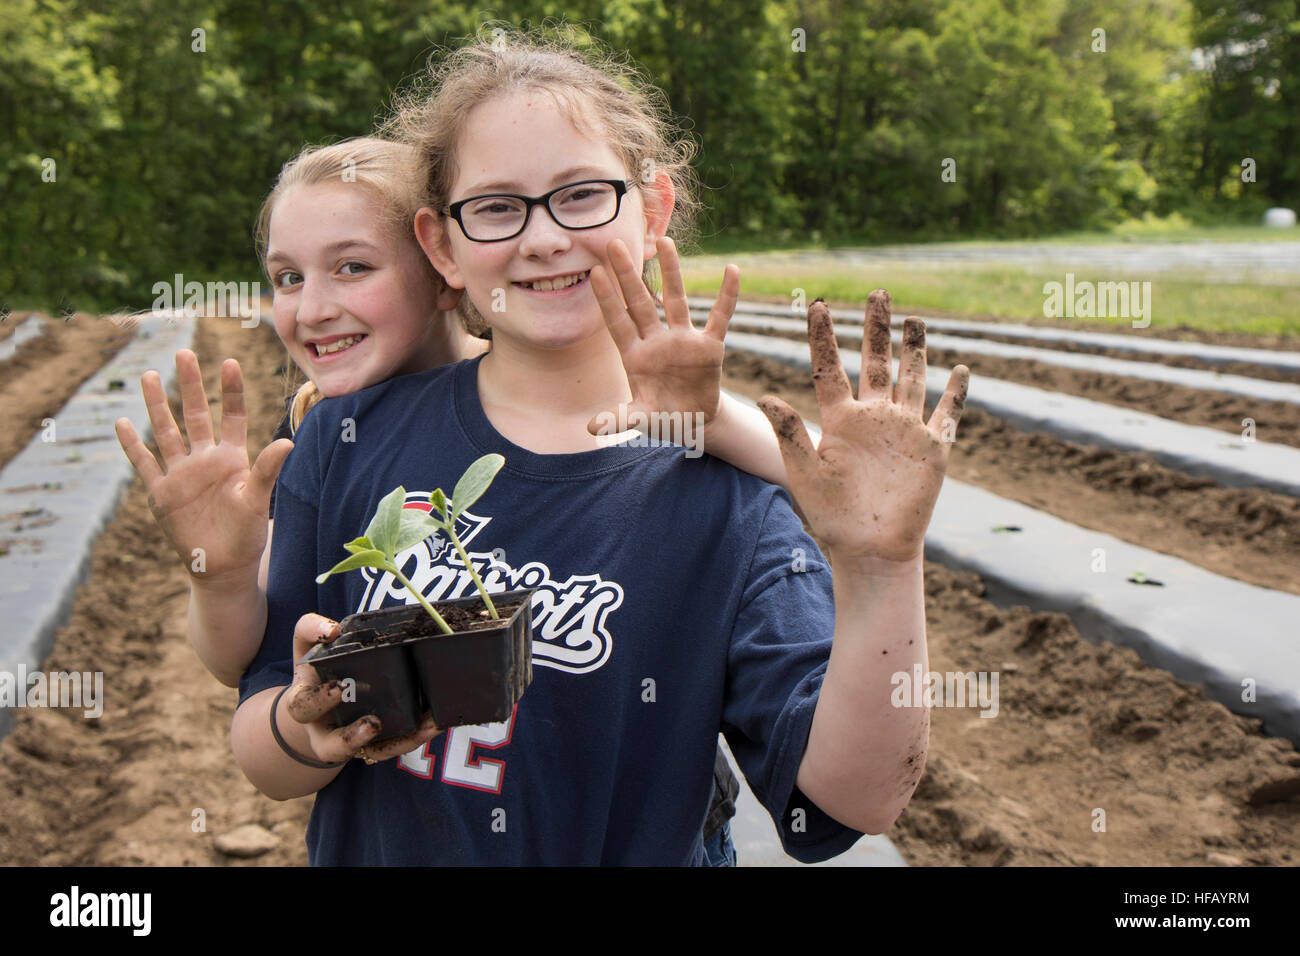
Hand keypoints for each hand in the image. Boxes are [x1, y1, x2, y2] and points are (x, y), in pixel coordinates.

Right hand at [114, 349, 291, 586]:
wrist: (223, 567)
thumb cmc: (247, 534)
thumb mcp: (258, 500)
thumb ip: (266, 470)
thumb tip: (287, 443)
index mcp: (232, 458)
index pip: (232, 416)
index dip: (231, 390)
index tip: (229, 361)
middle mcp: (205, 460)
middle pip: (195, 415)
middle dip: (190, 385)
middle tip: (184, 353)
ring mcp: (181, 474)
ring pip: (166, 432)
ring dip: (157, 406)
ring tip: (149, 376)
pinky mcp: (162, 493)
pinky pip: (145, 464)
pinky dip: (133, 445)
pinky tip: (123, 423)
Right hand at [284, 613, 442, 763]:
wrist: (321, 698)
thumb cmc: (318, 669)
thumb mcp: (306, 646)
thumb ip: (310, 629)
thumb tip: (332, 630)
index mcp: (304, 706)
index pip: (303, 708)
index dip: (319, 701)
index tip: (340, 687)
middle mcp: (325, 732)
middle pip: (332, 749)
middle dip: (352, 738)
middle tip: (373, 723)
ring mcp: (353, 743)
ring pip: (372, 753)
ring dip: (399, 742)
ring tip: (424, 726)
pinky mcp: (377, 745)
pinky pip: (396, 747)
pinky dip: (416, 736)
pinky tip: (435, 721)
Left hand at [586, 237, 738, 441]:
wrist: (693, 423)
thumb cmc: (663, 416)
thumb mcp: (641, 419)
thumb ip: (618, 420)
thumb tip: (588, 429)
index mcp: (636, 356)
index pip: (618, 322)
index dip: (607, 299)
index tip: (594, 272)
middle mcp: (657, 341)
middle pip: (640, 301)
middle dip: (627, 274)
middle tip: (613, 242)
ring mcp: (684, 340)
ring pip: (675, 300)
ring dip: (670, 272)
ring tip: (664, 240)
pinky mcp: (710, 347)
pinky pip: (720, 317)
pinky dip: (727, 296)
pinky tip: (731, 271)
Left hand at [757, 292, 969, 563]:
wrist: (869, 547)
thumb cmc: (831, 515)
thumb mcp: (804, 472)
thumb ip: (790, 433)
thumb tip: (764, 397)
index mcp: (840, 419)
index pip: (830, 368)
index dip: (823, 337)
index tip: (817, 305)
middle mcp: (873, 417)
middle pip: (876, 362)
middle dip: (876, 329)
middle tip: (877, 293)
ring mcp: (904, 429)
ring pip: (912, 378)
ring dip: (914, 350)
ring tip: (914, 319)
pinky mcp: (931, 448)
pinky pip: (947, 414)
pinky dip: (956, 392)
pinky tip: (960, 369)